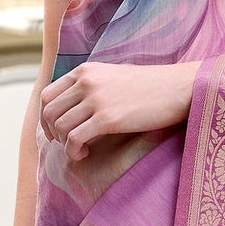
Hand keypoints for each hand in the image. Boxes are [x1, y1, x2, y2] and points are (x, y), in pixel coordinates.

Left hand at [40, 58, 194, 162]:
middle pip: (49, 112)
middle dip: (52, 133)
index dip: (46, 117)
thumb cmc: (151, 88)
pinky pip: (73, 139)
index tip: (56, 131)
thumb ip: (92, 86)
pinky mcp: (106, 118)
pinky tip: (84, 154)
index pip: (48, 95)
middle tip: (65, 144)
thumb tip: (76, 106)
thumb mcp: (114, 77)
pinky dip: (73, 151)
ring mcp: (95, 99)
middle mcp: (86, 82)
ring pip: (59, 126)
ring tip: (79, 150)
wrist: (178, 88)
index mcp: (85, 71)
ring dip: (64, 144)